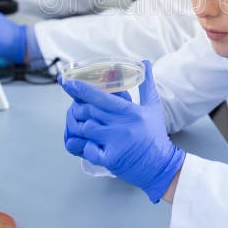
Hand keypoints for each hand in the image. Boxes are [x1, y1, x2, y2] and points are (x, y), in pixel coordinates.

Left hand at [62, 60, 184, 202]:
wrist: (160, 166)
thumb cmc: (155, 135)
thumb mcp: (153, 106)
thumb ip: (147, 84)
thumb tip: (145, 62)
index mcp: (131, 112)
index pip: (101, 97)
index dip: (81, 89)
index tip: (67, 82)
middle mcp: (122, 126)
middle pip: (89, 111)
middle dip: (78, 108)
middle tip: (75, 107)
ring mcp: (115, 143)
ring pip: (85, 128)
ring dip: (79, 126)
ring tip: (82, 125)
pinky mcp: (110, 159)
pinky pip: (87, 149)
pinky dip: (83, 146)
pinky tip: (87, 144)